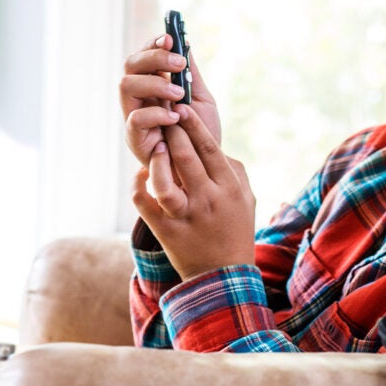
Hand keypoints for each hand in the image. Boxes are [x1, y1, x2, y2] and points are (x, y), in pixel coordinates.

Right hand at [119, 33, 221, 165]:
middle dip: (153, 58)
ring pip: (126, 86)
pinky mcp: (135, 140)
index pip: (143, 57)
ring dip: (154, 83)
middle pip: (130, 66)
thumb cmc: (200, 136)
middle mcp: (138, 99)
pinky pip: (134, 119)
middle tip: (179, 63)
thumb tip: (186, 44)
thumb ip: (191, 75)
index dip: (152, 45)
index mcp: (152, 87)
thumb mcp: (200, 100)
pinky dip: (156, 114)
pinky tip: (175, 118)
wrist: (205, 170)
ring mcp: (134, 118)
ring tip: (179, 94)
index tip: (171, 38)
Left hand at [131, 105, 254, 280]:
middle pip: (185, 156)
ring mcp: (183, 216)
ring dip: (156, 159)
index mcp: (227, 188)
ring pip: (162, 180)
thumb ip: (233, 169)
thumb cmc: (235, 231)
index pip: (209, 147)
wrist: (223, 276)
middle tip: (164, 117)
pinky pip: (143, 201)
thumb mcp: (246, 198)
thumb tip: (213, 145)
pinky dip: (138, 184)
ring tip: (156, 147)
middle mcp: (206, 199)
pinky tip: (141, 174)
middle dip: (172, 131)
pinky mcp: (164, 230)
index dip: (193, 124)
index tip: (182, 108)